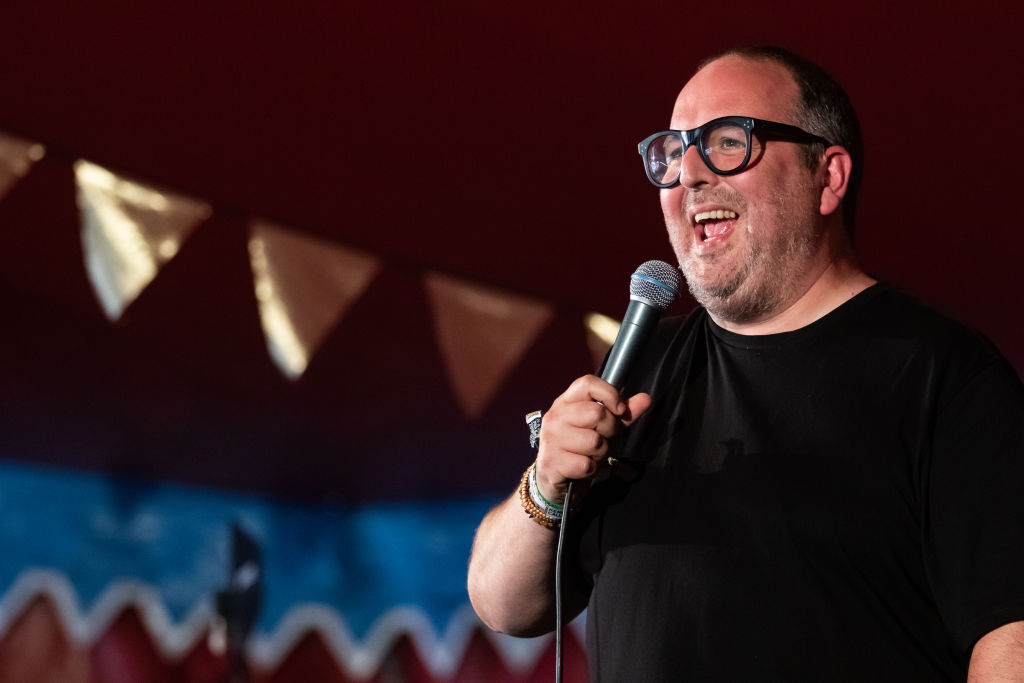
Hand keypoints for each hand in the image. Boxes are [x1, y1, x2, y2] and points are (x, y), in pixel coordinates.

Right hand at [534, 374, 650, 502]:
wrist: (554, 479)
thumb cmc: (579, 449)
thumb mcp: (603, 428)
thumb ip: (623, 414)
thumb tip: (645, 399)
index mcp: (566, 402)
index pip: (587, 383)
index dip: (609, 394)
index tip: (619, 410)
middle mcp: (556, 417)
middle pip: (596, 413)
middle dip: (610, 430)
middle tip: (603, 439)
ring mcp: (551, 439)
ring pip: (594, 441)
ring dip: (601, 453)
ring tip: (591, 455)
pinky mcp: (552, 462)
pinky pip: (586, 464)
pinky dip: (591, 470)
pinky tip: (582, 468)